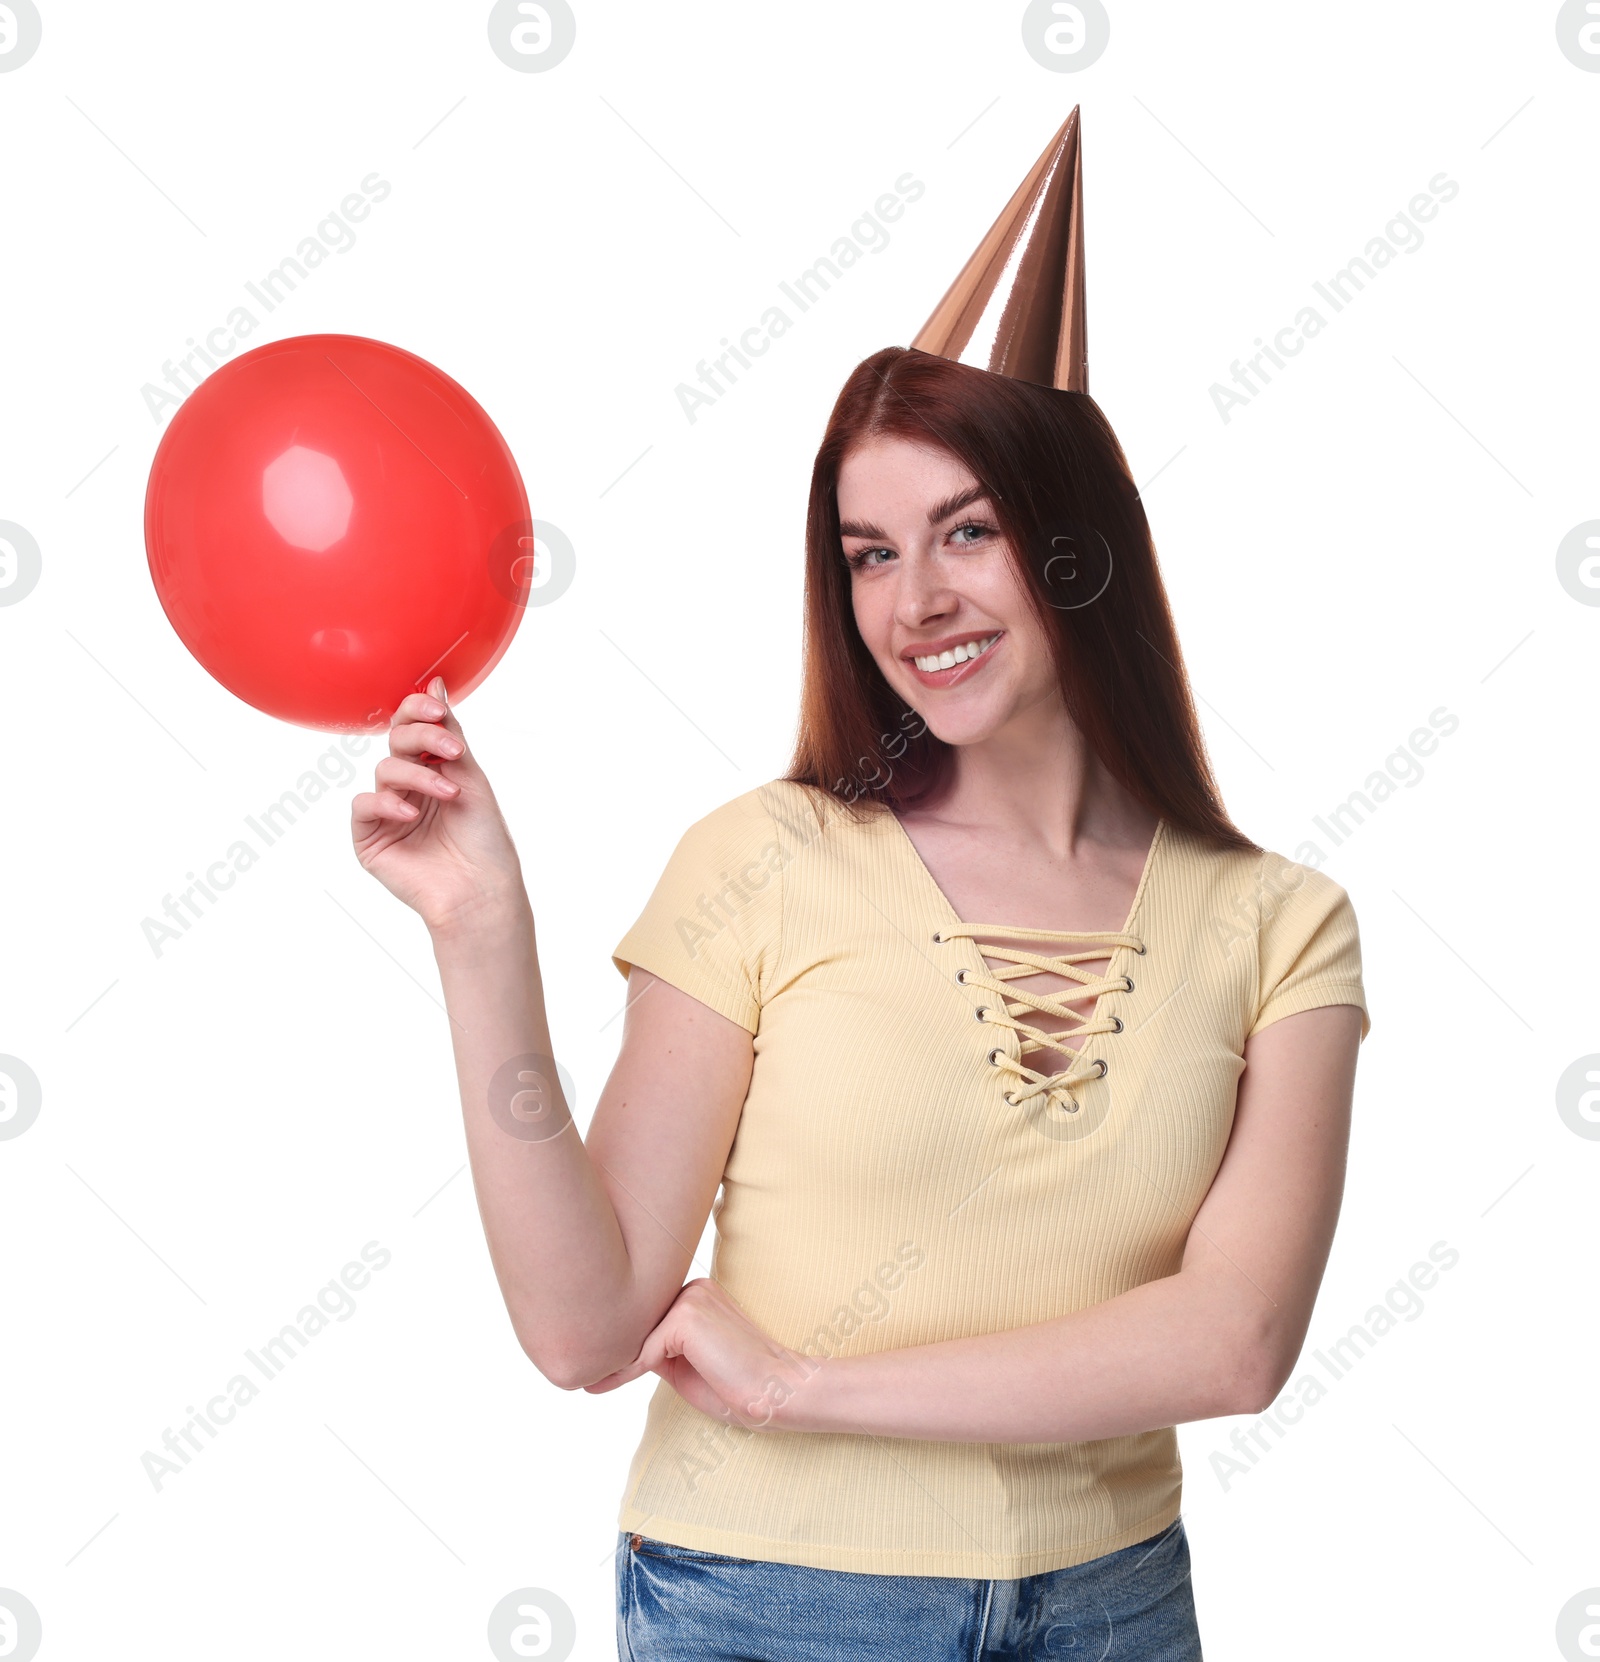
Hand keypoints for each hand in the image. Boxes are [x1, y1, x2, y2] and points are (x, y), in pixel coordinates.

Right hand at [351, 677, 527, 934]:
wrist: (482, 890)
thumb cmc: (484, 839)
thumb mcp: (471, 777)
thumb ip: (450, 733)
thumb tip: (436, 683)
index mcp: (433, 769)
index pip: (413, 727)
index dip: (418, 710)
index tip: (436, 709)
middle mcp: (408, 787)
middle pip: (397, 741)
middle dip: (421, 737)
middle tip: (451, 749)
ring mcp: (388, 811)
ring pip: (385, 770)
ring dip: (418, 777)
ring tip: (449, 795)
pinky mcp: (369, 838)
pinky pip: (363, 805)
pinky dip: (387, 804)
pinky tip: (411, 815)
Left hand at [583, 1279, 825, 1431]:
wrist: (780, 1393)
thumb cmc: (739, 1388)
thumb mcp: (685, 1368)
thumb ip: (657, 1353)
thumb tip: (615, 1354)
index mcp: (696, 1294)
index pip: (646, 1317)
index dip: (619, 1345)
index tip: (587, 1366)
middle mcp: (692, 1288)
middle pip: (636, 1320)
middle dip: (608, 1347)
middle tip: (572, 1373)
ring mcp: (690, 1299)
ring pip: (635, 1333)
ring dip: (613, 1360)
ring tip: (582, 1379)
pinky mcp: (686, 1318)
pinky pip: (643, 1350)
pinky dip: (626, 1371)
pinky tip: (603, 1385)